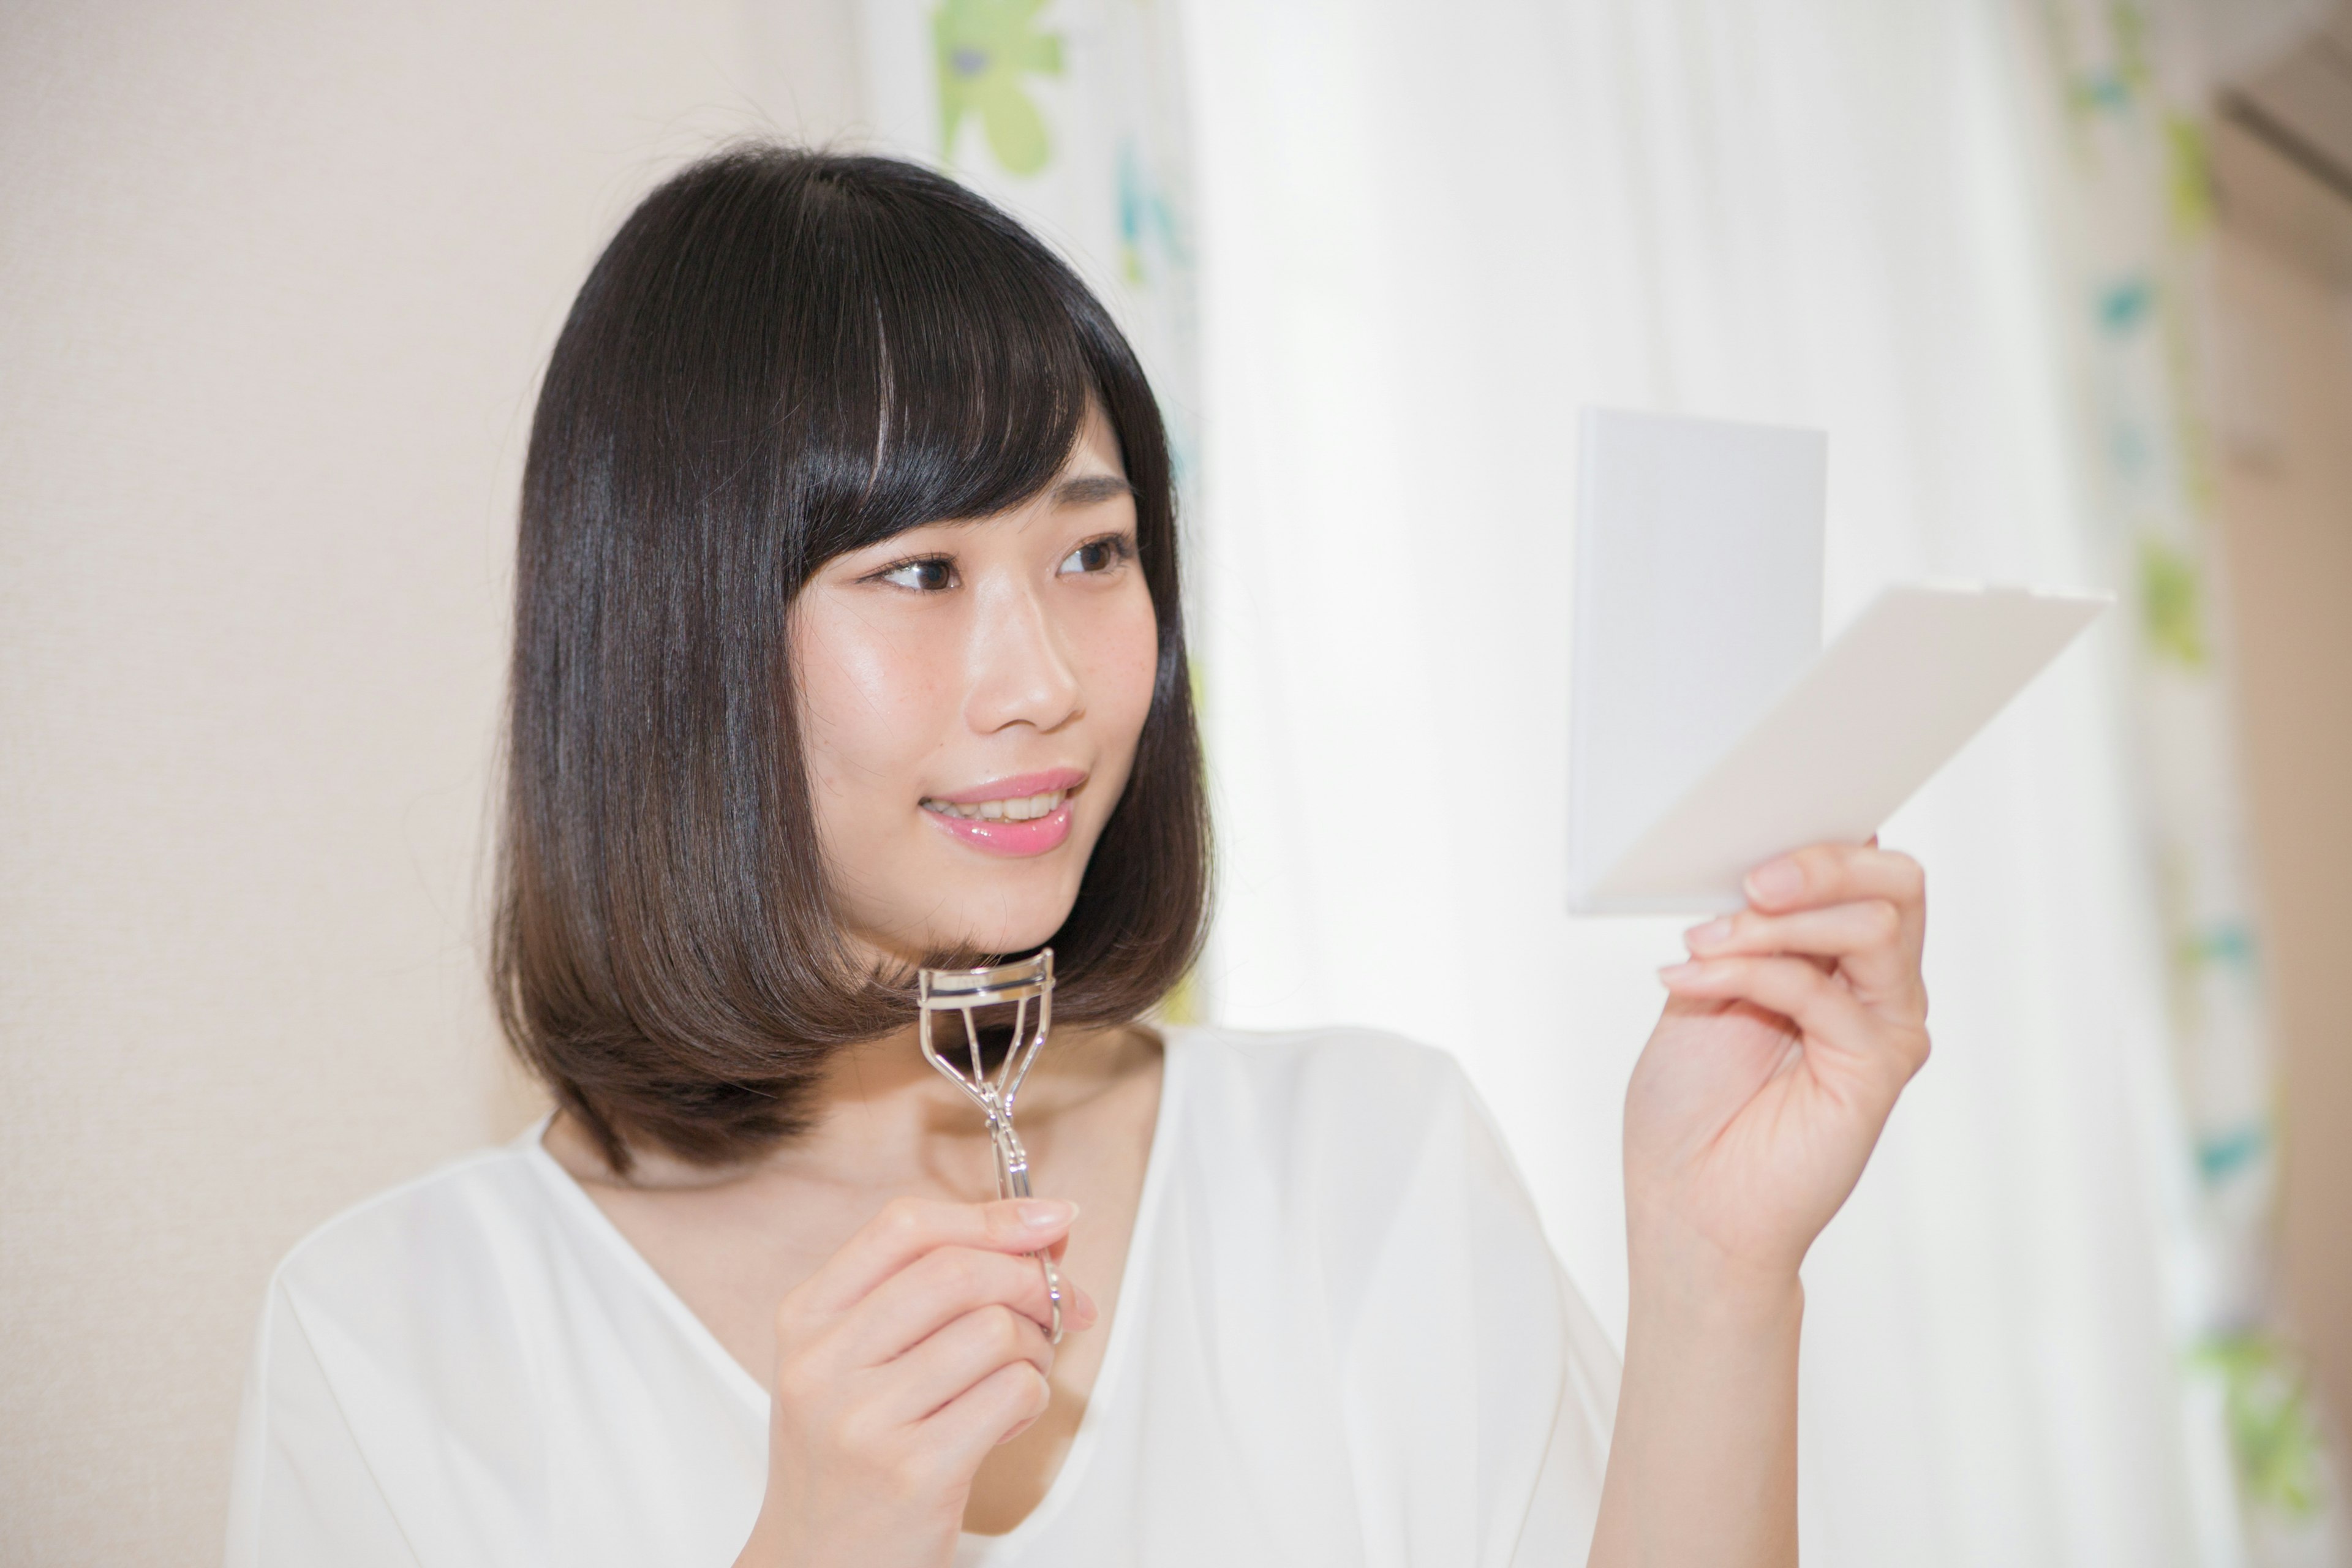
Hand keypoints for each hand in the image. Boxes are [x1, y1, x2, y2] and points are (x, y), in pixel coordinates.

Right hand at [732, 1197, 1098, 1567]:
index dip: (992, 1214)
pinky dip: (1031, 1399)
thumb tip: (1043, 1231)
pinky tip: (1005, 1421)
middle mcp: (824, 1363)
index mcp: (807, 1318)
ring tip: (1019, 1376)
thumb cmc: (852, 1458)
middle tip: (1058, 1308)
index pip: (905, 1226)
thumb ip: (937, 1290)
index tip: (1051, 1219)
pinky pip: (1012, 1393)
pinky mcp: (914, 1471)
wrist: (818, 1566)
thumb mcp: (862, 1361)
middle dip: (1032, 1281)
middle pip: (958, 1270)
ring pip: (994, 1331)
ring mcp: (864, 1419)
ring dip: (1034, 1349)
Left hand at [1624, 841, 1930, 1297]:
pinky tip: (1694, 979)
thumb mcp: (1704, 984)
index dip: (1821, 840)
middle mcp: (1875, 987)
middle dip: (1821, 863)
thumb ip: (1746, 929)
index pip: (1867, 869)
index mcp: (1836, 958)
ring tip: (1705, 943)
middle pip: (1896, 883)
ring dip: (1775, 923)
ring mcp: (1884, 1026)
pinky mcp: (1877, 1068)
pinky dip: (1752, 971)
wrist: (1688, 1204)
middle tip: (1752, 881)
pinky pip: (1826, 992)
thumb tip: (1766, 863)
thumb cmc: (1690, 1106)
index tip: (1751, 837)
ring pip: (1876, 924)